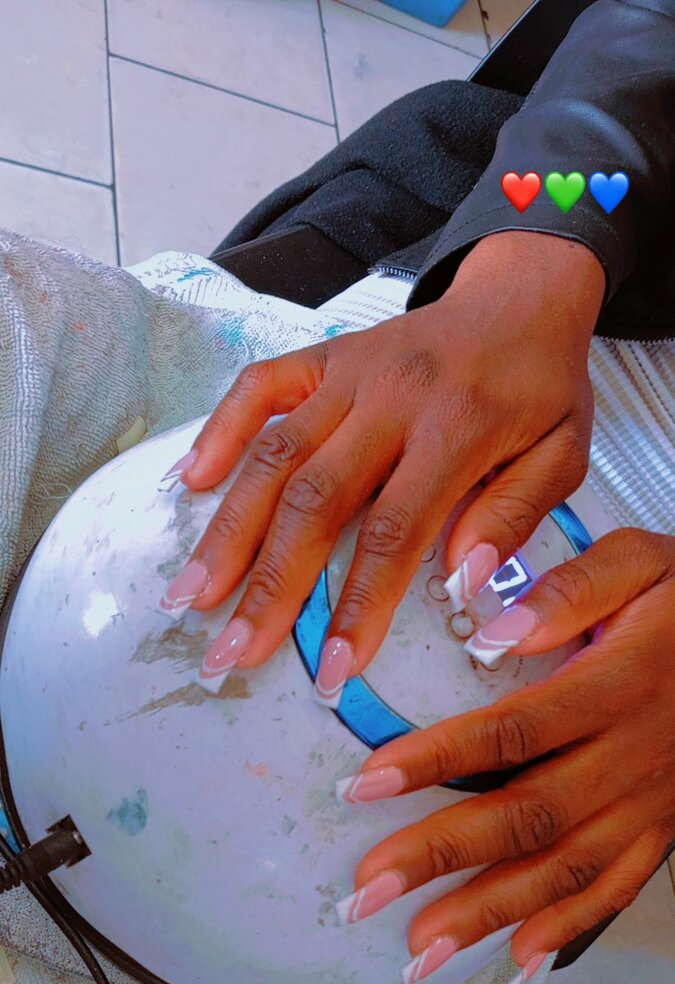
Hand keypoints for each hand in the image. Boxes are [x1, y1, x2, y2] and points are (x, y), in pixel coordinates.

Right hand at [159, 231, 604, 696]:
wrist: (520, 296)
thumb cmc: (540, 387)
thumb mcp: (564, 454)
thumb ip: (515, 514)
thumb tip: (461, 582)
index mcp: (457, 428)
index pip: (394, 532)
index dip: (357, 606)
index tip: (332, 669)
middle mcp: (391, 397)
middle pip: (314, 501)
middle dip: (268, 586)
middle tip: (230, 653)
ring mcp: (349, 371)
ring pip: (273, 455)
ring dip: (227, 529)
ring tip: (187, 595)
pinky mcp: (323, 355)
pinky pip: (258, 388)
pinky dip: (220, 432)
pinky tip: (191, 486)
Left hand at [335, 529, 674, 983]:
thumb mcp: (643, 563)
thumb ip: (573, 589)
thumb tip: (495, 630)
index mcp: (618, 685)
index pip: (513, 731)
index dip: (436, 760)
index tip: (362, 784)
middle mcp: (633, 755)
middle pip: (527, 816)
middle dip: (440, 858)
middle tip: (365, 891)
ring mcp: (651, 802)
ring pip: (564, 869)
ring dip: (488, 913)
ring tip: (417, 949)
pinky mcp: (663, 828)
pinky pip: (615, 888)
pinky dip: (564, 928)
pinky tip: (511, 957)